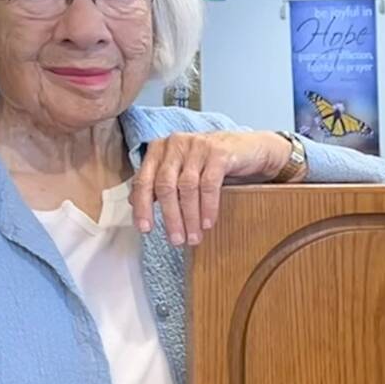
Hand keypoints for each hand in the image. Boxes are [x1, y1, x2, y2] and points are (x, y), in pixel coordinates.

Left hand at [132, 129, 292, 245]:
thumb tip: (134, 201)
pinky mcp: (219, 153)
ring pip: (187, 187)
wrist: (251, 149)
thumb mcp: (183, 170)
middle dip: (170, 216)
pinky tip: (208, 223)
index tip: (145, 229)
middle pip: (165, 185)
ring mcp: (197, 146)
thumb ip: (159, 182)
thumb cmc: (212, 162)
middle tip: (176, 240)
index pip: (144, 180)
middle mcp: (176, 143)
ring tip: (194, 237)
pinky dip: (208, 207)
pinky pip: (209, 185)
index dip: (143, 206)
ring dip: (189, 217)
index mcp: (160, 148)